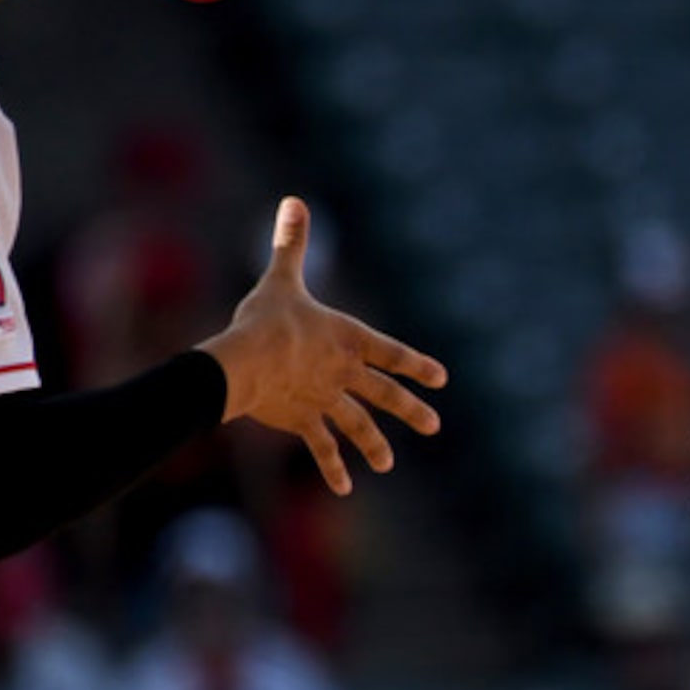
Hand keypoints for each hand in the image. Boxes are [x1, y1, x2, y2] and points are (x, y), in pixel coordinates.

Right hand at [198, 198, 446, 493]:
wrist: (248, 362)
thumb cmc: (267, 317)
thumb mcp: (282, 278)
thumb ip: (291, 243)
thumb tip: (294, 200)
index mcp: (348, 339)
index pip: (391, 352)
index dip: (416, 364)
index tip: (441, 378)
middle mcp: (344, 373)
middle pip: (384, 393)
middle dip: (410, 409)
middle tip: (434, 425)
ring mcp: (326, 400)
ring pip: (358, 425)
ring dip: (374, 444)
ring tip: (387, 463)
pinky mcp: (302, 421)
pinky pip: (322, 447)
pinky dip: (332, 467)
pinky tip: (345, 488)